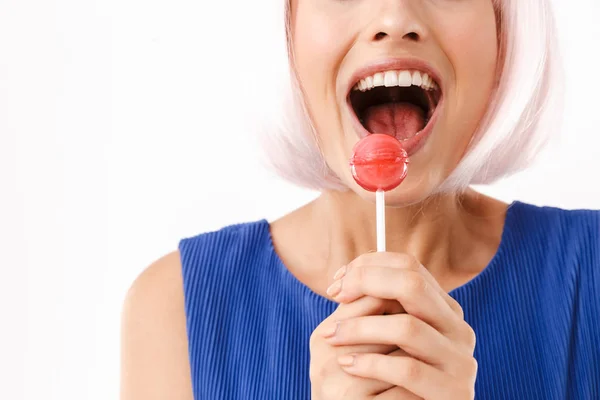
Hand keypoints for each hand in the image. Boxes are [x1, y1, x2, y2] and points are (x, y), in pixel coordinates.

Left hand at [323, 252, 477, 399]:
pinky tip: (348, 364)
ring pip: (407, 327)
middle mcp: (458, 329)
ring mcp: (459, 361)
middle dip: (367, 283)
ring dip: (361, 327)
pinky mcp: (454, 392)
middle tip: (335, 295)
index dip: (369, 266)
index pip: (409, 267)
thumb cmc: (395, 380)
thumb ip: (377, 309)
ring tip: (332, 336)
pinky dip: (370, 364)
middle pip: (413, 285)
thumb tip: (344, 278)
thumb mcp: (388, 339)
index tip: (337, 281)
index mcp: (444, 310)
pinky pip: (407, 369)